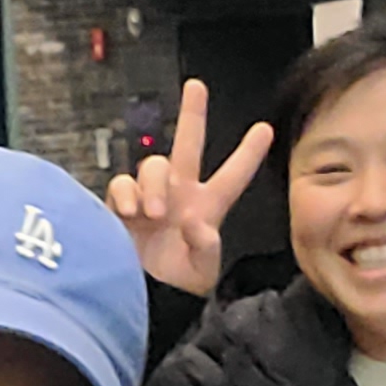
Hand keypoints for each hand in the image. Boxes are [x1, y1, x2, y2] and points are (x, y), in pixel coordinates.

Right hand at [103, 76, 275, 297]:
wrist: (137, 299)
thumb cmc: (174, 289)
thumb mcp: (200, 274)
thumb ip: (205, 248)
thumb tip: (194, 223)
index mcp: (206, 208)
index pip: (232, 177)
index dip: (248, 154)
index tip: (265, 130)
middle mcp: (179, 196)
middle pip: (188, 146)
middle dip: (192, 114)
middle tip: (197, 86)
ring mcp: (149, 198)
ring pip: (153, 165)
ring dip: (154, 184)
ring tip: (154, 213)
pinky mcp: (120, 206)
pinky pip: (123, 184)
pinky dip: (126, 195)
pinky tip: (131, 214)